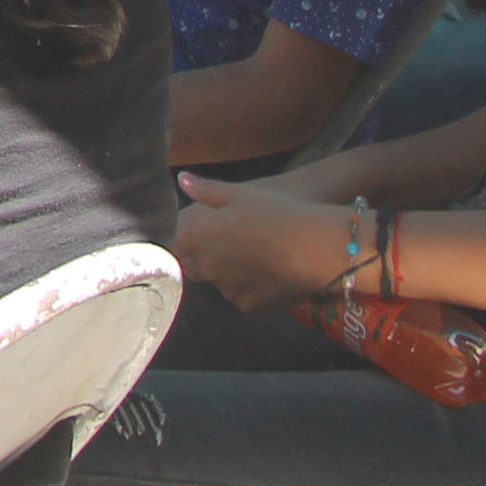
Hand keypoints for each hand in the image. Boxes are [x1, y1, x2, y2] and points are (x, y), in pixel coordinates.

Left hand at [172, 174, 360, 312]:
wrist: (314, 249)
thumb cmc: (276, 214)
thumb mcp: (241, 194)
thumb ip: (206, 190)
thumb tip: (182, 179)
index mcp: (198, 238)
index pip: (172, 246)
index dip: (180, 241)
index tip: (191, 235)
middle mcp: (206, 267)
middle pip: (192, 266)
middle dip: (202, 257)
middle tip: (228, 242)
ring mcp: (226, 290)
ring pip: (217, 282)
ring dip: (225, 273)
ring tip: (252, 255)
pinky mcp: (248, 307)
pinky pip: (240, 297)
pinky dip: (247, 288)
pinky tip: (265, 272)